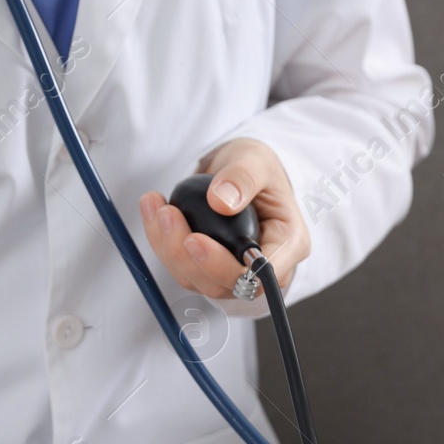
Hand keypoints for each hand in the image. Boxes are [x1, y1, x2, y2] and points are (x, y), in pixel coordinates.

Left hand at [138, 137, 308, 296]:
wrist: (242, 172)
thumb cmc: (258, 169)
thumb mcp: (256, 160)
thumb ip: (243, 177)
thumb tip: (220, 202)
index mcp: (288, 246)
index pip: (260, 275)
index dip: (225, 266)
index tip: (195, 240)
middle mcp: (264, 268)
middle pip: (222, 284)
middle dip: (187, 256)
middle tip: (167, 214)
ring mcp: (234, 273)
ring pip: (195, 280)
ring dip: (168, 248)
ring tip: (156, 206)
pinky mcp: (209, 270)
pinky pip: (181, 268)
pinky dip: (162, 242)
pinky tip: (154, 211)